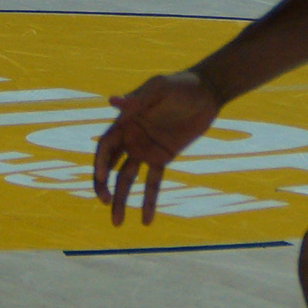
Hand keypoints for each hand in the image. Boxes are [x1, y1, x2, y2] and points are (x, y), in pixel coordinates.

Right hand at [94, 69, 221, 224]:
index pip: (105, 147)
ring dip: (122, 201)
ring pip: (128, 180)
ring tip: (118, 224)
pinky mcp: (163, 158)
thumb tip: (111, 101)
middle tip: (106, 203)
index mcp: (125, 121)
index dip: (101, 164)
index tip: (103, 180)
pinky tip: (147, 221)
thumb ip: (138, 99)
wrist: (207, 92)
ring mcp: (146, 150)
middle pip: (110, 167)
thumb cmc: (180, 84)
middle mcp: (131, 138)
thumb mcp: (160, 88)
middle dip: (104, 186)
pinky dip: (149, 201)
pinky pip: (153, 183)